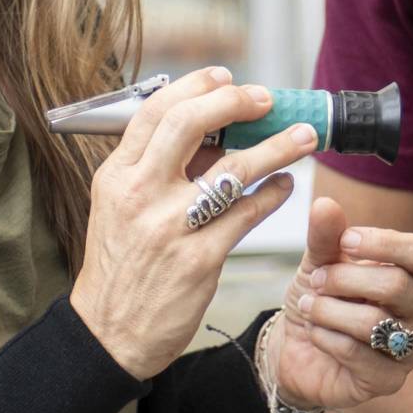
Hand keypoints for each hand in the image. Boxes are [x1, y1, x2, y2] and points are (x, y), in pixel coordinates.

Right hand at [70, 68, 317, 379]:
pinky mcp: (199, 260)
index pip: (154, 112)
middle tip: (267, 99)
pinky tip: (285, 186)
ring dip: (277, 146)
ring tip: (304, 136)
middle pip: (190, 124)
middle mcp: (139, 195)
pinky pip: (247, 215)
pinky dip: (273, 195)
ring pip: (233, 169)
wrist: (108, 334)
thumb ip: (155, 170)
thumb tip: (211, 134)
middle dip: (235, 102)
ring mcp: (170, 227)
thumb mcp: (118, 209)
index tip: (227, 78)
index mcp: (116, 176)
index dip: (195, 87)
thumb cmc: (120, 268)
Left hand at [269, 197, 412, 412]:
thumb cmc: (321, 298)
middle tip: (315, 280)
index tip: (345, 240)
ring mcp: (410, 350)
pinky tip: (315, 333)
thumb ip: (325, 236)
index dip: (382, 243)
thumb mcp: (318, 262)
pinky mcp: (389, 381)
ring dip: (330, 310)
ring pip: (374, 322)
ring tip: (309, 306)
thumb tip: (324, 204)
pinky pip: (358, 354)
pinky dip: (327, 338)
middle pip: (396, 285)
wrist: (298, 348)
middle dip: (345, 279)